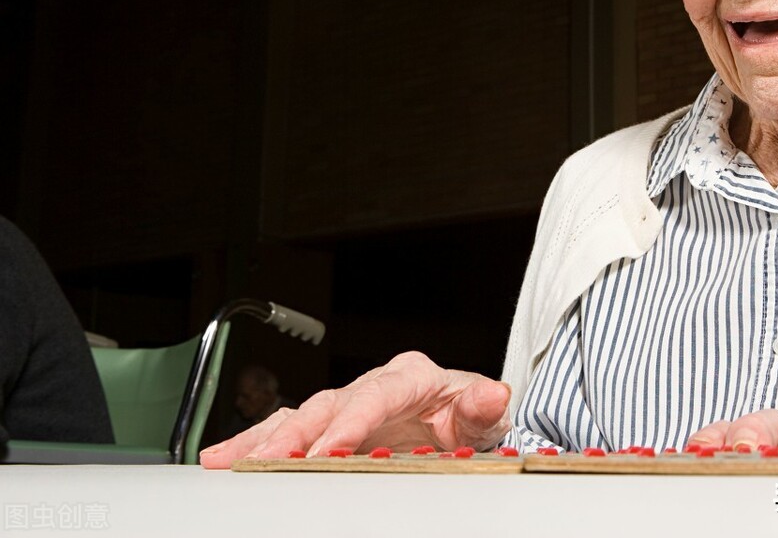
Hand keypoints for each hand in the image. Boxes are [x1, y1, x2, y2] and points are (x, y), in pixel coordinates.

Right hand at [198, 351, 511, 468]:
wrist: (464, 423)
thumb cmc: (469, 416)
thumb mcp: (484, 416)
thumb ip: (484, 407)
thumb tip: (494, 394)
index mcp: (412, 376)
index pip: (376, 395)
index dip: (351, 421)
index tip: (330, 448)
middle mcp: (375, 386)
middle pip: (328, 404)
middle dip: (297, 433)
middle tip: (271, 459)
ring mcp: (350, 405)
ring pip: (300, 414)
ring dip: (265, 438)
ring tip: (229, 458)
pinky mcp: (333, 424)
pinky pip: (291, 428)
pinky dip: (258, 440)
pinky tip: (226, 455)